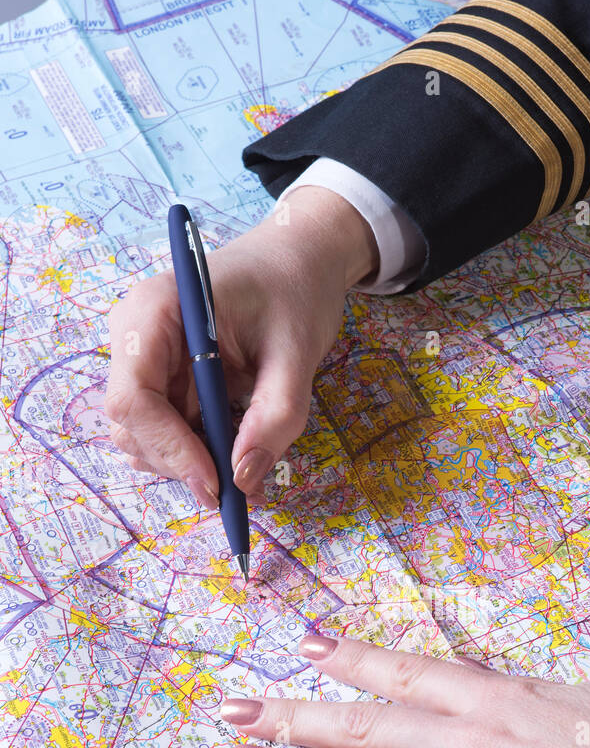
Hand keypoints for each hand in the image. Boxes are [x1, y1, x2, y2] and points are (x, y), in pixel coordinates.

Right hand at [104, 187, 377, 506]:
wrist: (298, 260)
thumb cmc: (295, 289)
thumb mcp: (298, 353)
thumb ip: (275, 416)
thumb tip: (244, 478)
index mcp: (155, 310)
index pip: (133, 397)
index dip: (170, 447)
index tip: (217, 481)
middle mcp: (136, 335)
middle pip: (132, 425)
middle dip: (182, 462)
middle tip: (239, 486)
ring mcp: (145, 359)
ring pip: (145, 437)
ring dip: (190, 461)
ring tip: (247, 461)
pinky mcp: (163, 379)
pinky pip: (167, 430)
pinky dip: (199, 452)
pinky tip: (238, 449)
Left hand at [221, 635, 589, 747]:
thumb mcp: (588, 696)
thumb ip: (531, 694)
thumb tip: (506, 692)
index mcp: (496, 694)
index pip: (406, 672)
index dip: (351, 660)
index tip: (307, 647)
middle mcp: (465, 737)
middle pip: (362, 722)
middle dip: (293, 714)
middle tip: (237, 709)